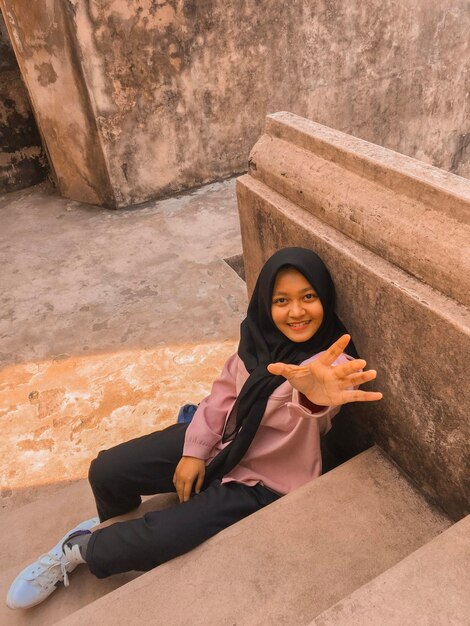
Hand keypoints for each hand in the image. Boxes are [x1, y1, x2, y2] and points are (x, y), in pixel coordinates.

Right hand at [173, 456, 205, 502]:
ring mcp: (178, 474)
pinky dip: (175, 485)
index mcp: (188, 479)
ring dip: (178, 492)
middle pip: (180, 491)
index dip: (186, 499)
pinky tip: (178, 487)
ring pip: (176, 486)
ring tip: (180, 496)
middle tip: (182, 502)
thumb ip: (199, 484)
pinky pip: (174, 481)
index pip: (186, 492)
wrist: (193, 453)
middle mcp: (182, 477)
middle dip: (181, 497)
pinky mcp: (176, 471)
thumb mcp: (202, 474)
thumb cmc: (199, 463)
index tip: (186, 503)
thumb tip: (197, 492)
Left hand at [267, 334, 382, 406]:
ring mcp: (339, 384)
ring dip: (362, 377)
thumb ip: (283, 369)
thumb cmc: (302, 378)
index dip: (337, 346)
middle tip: (361, 362)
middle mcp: (333, 373)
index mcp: (321, 365)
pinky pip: (356, 396)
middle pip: (343, 369)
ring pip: (352, 380)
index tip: (346, 337)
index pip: (330, 354)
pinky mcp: (342, 396)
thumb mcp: (292, 374)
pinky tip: (379, 395)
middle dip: (351, 366)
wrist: (308, 391)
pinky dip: (367, 396)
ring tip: (373, 373)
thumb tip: (269, 367)